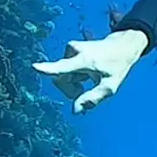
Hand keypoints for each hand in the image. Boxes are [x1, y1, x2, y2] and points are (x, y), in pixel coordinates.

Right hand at [31, 30, 149, 112]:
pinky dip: (73, 77)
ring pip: (62, 75)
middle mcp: (74, 51)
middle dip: (70, 90)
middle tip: (84, 92)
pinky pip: (64, 69)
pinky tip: (86, 76)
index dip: (47, 69)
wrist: (122, 45)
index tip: (34, 67)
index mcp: (85, 60)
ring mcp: (70, 48)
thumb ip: (93, 98)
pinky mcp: (69, 49)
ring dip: (73, 83)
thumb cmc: (117, 66)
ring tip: (89, 80)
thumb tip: (75, 111)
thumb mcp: (110, 86)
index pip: (63, 67)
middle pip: (60, 78)